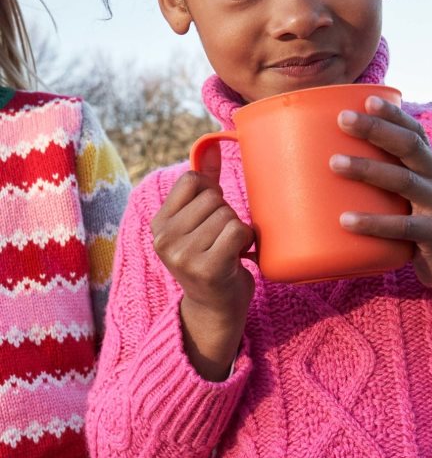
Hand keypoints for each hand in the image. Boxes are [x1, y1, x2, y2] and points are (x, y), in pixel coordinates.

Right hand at [151, 142, 254, 378]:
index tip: (210, 220)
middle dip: (227, 215)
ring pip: (228, 214)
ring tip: (228, 251)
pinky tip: (238, 256)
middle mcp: (164, 239)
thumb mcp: (199, 222)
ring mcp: (183, 255)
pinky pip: (237, 231)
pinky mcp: (207, 268)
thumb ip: (204, 184)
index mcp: (158, 224)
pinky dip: (246, 240)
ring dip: (238, 230)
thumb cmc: (212, 259)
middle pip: (214, 198)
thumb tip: (211, 146)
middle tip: (221, 241)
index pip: (193, 181)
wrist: (216, 310)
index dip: (212, 195)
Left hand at [330, 96, 431, 328]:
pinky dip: (374, 223)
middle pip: (410, 147)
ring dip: (368, 169)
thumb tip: (331, 166)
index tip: (366, 98)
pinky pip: (403, 227)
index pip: (416, 132)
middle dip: (376, 129)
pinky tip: (347, 221)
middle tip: (343, 120)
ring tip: (334, 163)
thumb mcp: (409, 200)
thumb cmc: (421, 229)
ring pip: (404, 181)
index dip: (393, 114)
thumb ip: (385, 183)